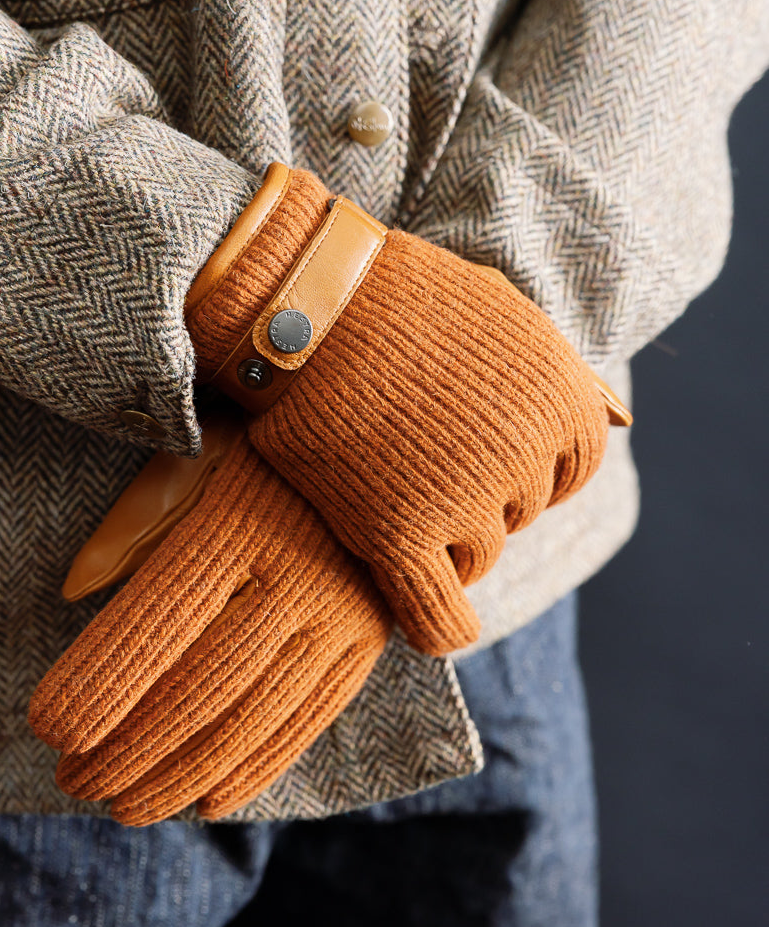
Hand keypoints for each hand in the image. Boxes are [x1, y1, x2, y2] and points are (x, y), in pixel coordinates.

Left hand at [28, 419, 390, 823]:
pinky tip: (207, 800)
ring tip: (123, 807)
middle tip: (72, 781)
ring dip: (182, 773)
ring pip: (255, 716)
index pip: (161, 616)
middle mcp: (302, 572)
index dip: (103, 678)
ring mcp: (345, 615)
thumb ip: (136, 520)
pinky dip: (256, 768)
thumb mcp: (198, 454)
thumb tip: (74, 591)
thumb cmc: (266, 443)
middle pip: (204, 682)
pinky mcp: (369, 643)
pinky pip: (309, 721)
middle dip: (131, 745)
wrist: (394, 434)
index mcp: (244, 519)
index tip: (50, 726)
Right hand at [189, 168, 619, 656]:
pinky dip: (441, 628)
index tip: (481, 449)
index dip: (530, 464)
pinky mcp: (398, 534)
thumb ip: (563, 373)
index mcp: (559, 398)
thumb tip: (624, 420)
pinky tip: (431, 626)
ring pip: (479, 556)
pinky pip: (437, 614)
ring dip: (445, 538)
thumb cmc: (398, 297)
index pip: (574, 468)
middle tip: (416, 453)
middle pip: (521, 510)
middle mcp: (525, 453)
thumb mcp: (502, 312)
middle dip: (479, 491)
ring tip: (389, 487)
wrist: (303, 302)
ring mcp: (463, 499)